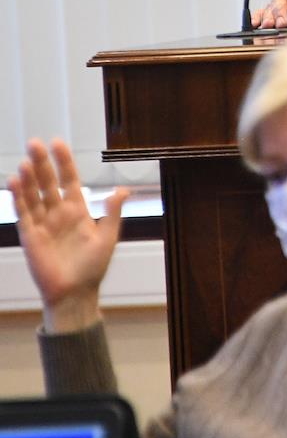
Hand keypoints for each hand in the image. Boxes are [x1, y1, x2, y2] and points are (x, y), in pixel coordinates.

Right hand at [7, 139, 127, 331]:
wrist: (76, 294)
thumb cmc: (93, 268)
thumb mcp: (108, 237)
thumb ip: (112, 213)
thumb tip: (122, 190)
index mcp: (78, 210)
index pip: (69, 179)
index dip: (64, 162)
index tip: (57, 143)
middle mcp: (58, 213)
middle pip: (48, 183)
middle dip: (42, 163)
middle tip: (34, 143)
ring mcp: (43, 223)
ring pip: (34, 195)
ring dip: (29, 178)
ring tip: (25, 161)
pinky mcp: (30, 236)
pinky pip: (23, 213)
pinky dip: (19, 198)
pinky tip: (15, 181)